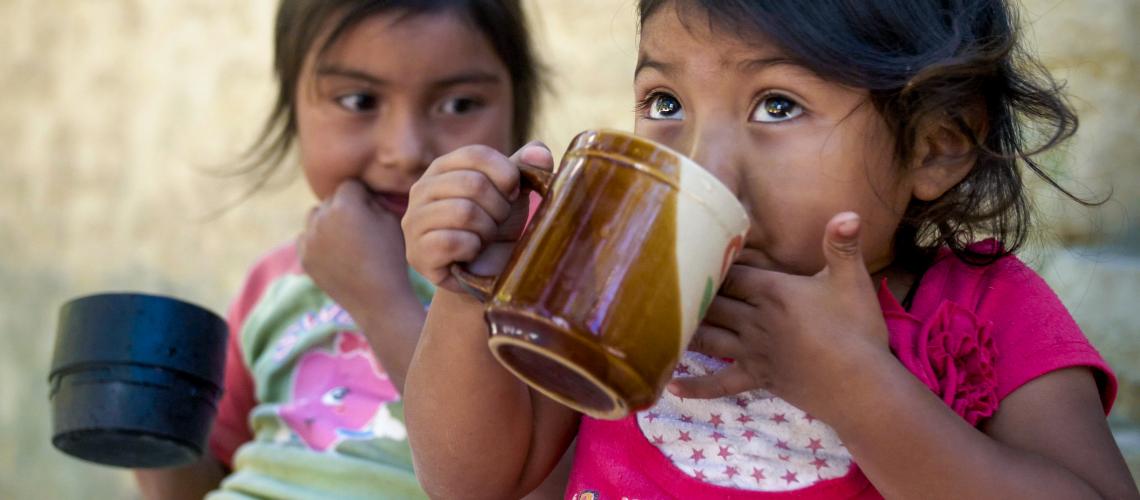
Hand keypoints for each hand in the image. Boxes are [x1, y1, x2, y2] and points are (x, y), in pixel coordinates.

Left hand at [298, 179, 417, 322]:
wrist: (378, 300)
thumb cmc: (391, 258)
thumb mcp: (391, 221)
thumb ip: (374, 201)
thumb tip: (363, 196)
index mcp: (345, 205)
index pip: (350, 186)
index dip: (363, 196)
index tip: (372, 210)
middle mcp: (322, 218)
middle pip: (331, 200)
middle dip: (344, 207)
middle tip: (361, 227)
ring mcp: (309, 239)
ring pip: (315, 216)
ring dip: (327, 221)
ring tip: (346, 238)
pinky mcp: (304, 257)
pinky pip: (306, 238)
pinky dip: (317, 240)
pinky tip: (335, 252)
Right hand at [402, 142, 553, 293]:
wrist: (487, 274)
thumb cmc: (498, 228)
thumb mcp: (513, 193)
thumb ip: (525, 168)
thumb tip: (539, 152)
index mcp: (443, 167)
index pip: (477, 154)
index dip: (505, 174)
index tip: (512, 194)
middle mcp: (421, 189)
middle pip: (473, 183)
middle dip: (498, 208)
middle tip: (497, 222)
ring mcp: (414, 220)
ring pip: (464, 212)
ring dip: (487, 229)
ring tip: (484, 238)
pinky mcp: (416, 252)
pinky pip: (452, 241)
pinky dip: (472, 249)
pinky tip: (471, 253)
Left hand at [668, 212, 893, 416]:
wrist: (862, 385)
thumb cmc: (858, 330)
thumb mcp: (853, 282)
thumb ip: (843, 246)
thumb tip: (848, 211)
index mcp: (773, 292)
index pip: (732, 274)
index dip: (712, 264)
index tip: (689, 253)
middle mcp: (755, 320)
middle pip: (714, 302)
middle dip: (692, 293)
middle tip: (662, 284)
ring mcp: (753, 352)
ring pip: (709, 337)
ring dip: (685, 329)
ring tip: (656, 322)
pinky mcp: (757, 378)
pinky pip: (720, 384)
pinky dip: (696, 386)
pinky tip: (670, 386)